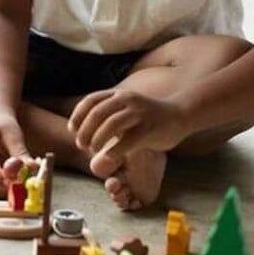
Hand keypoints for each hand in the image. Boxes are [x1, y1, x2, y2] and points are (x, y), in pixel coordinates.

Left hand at [69, 88, 190, 160]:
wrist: (181, 115)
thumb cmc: (148, 117)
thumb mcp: (126, 112)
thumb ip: (106, 121)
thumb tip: (83, 139)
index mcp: (119, 95)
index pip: (91, 101)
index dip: (78, 116)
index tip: (73, 130)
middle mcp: (128, 100)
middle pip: (97, 112)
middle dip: (85, 130)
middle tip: (81, 145)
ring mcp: (140, 113)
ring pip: (111, 124)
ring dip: (97, 139)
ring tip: (93, 150)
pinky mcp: (149, 129)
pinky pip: (128, 140)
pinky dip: (114, 151)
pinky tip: (108, 159)